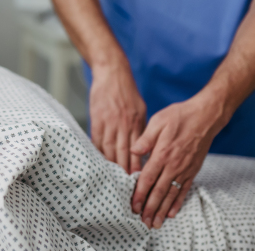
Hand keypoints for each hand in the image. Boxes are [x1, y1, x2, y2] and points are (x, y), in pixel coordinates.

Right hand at [90, 61, 145, 173]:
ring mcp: (109, 122)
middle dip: (123, 170)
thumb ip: (141, 129)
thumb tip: (141, 148)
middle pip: (122, 152)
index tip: (136, 180)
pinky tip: (97, 161)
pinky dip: (97, 151)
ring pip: (109, 148)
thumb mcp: (140, 109)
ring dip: (110, 164)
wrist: (112, 73)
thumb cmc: (127, 92)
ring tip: (110, 178)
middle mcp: (123, 124)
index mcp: (136, 123)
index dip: (136, 166)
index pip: (136, 150)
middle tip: (123, 186)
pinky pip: (96, 138)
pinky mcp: (96, 118)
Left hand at [130, 93, 224, 228]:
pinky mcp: (193, 170)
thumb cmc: (178, 117)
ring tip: (156, 222)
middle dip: (150, 208)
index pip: (148, 178)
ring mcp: (184, 169)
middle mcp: (174, 165)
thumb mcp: (158, 121)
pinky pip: (184, 190)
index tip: (133, 206)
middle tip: (143, 221)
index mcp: (162, 154)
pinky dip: (178, 202)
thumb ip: (145, 139)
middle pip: (160, 191)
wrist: (204, 117)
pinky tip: (172, 212)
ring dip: (163, 209)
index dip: (140, 194)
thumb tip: (133, 151)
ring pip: (172, 194)